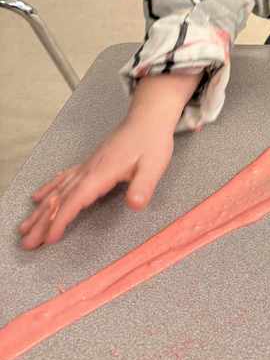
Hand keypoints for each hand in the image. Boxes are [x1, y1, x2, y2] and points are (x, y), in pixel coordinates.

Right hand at [18, 116, 174, 249]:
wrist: (148, 118)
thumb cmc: (152, 141)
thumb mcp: (154, 165)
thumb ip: (143, 186)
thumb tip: (135, 205)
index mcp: (101, 173)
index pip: (75, 200)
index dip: (61, 220)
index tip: (49, 238)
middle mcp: (89, 169)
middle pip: (60, 198)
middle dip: (42, 221)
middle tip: (26, 242)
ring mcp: (88, 165)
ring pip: (58, 190)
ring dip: (41, 209)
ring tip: (25, 226)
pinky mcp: (91, 162)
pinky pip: (64, 177)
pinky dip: (49, 188)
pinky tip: (39, 196)